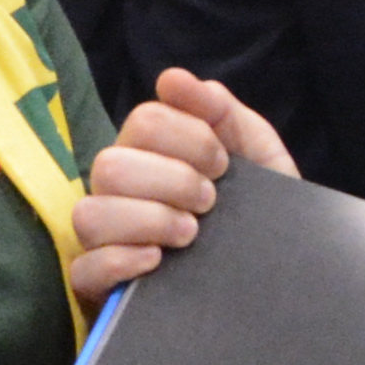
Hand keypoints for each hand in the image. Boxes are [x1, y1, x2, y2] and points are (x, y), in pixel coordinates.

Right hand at [69, 70, 293, 310]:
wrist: (281, 284)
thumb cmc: (260, 217)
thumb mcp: (258, 158)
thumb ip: (223, 112)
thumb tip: (172, 78)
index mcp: (150, 154)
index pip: (144, 121)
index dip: (188, 138)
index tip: (224, 166)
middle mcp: (119, 192)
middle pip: (111, 164)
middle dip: (171, 181)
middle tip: (210, 203)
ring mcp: (105, 239)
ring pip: (90, 213)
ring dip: (147, 219)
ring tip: (190, 235)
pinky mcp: (100, 286)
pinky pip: (84, 267)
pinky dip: (120, 259)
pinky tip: (158, 261)